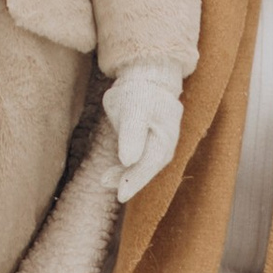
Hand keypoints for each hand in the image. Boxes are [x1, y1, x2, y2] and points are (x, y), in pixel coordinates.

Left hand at [106, 65, 184, 200]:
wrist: (145, 77)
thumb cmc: (138, 91)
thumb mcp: (132, 107)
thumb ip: (132, 133)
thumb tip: (129, 160)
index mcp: (165, 133)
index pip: (150, 162)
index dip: (135, 179)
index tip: (122, 195)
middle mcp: (167, 142)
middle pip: (149, 167)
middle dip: (132, 181)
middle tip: (116, 195)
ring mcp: (161, 143)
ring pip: (145, 165)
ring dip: (127, 176)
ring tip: (105, 181)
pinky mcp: (152, 144)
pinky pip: (141, 161)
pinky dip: (127, 169)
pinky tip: (111, 176)